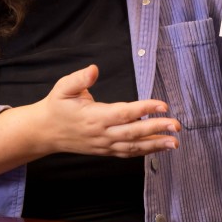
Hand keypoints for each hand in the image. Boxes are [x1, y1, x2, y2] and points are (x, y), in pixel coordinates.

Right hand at [34, 64, 180, 157]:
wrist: (44, 132)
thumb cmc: (56, 106)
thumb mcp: (63, 88)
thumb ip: (79, 78)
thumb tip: (94, 69)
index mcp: (94, 116)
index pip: (124, 113)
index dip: (145, 109)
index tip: (163, 105)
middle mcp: (102, 133)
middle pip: (133, 132)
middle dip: (157, 129)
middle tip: (177, 125)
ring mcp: (104, 144)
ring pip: (133, 146)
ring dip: (155, 145)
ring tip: (175, 142)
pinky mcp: (105, 150)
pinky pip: (128, 152)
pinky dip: (145, 151)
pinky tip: (159, 147)